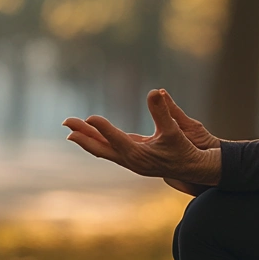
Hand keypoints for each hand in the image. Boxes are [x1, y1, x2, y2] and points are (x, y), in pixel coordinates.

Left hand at [62, 89, 220, 185]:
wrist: (193, 169)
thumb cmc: (185, 149)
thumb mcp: (176, 130)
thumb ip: (164, 111)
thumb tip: (156, 91)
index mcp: (139, 155)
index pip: (116, 139)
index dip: (102, 128)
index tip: (89, 117)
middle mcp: (131, 160)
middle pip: (100, 148)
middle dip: (82, 135)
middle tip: (65, 122)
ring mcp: (130, 161)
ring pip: (103, 150)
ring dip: (87, 139)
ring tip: (72, 129)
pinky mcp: (133, 159)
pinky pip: (109, 150)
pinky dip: (98, 143)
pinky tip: (92, 136)